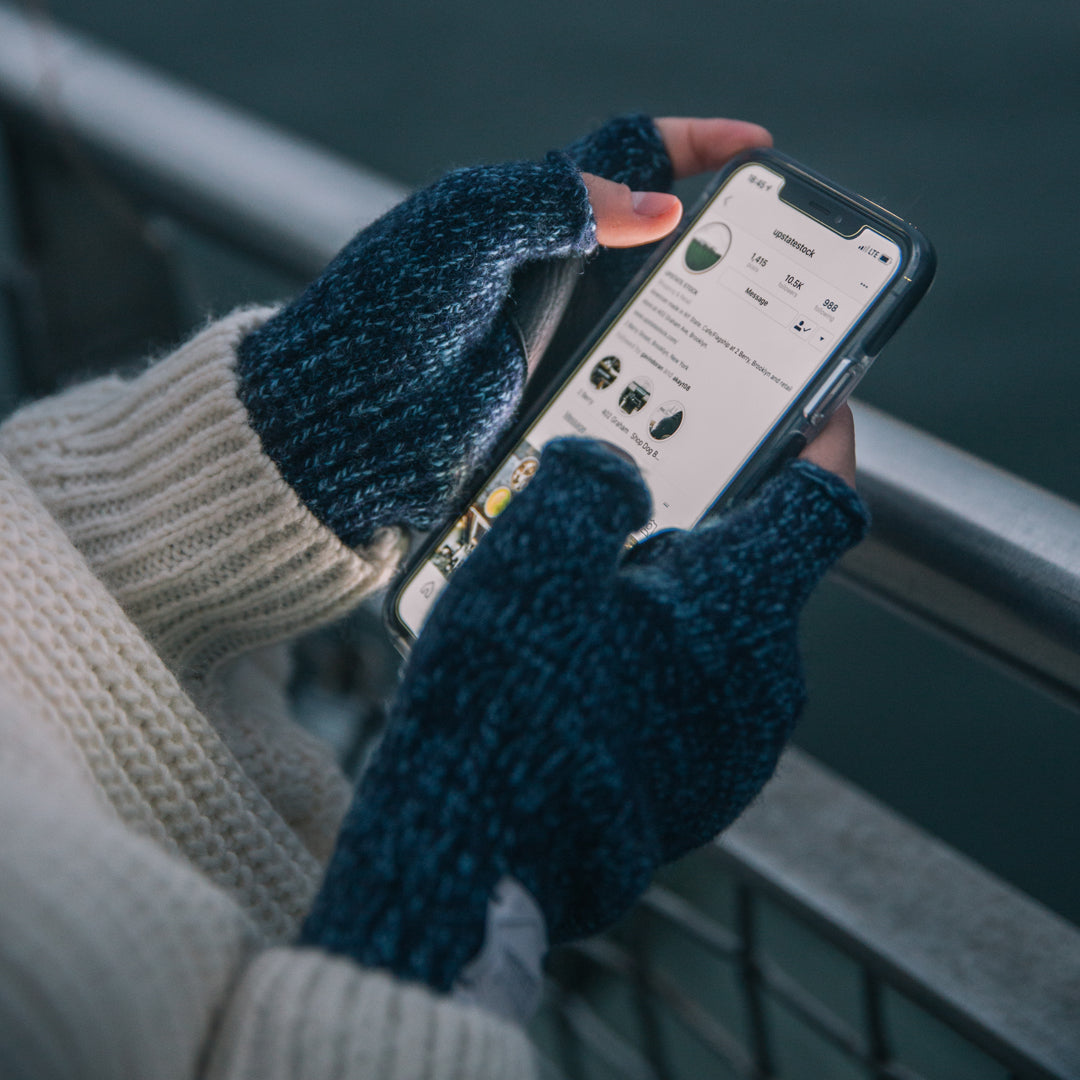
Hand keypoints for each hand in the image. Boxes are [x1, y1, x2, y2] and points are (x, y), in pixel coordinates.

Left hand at [234, 116, 769, 547]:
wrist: (340, 427)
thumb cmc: (380, 318)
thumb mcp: (462, 232)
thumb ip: (553, 203)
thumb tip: (655, 209)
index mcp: (525, 210)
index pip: (625, 158)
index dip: (694, 147)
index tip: (758, 150)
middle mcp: (548, 266)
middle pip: (654, 235)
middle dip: (716, 234)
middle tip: (776, 253)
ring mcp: (555, 333)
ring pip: (651, 307)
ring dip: (702, 307)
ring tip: (758, 319)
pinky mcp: (557, 393)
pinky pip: (629, 371)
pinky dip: (670, 371)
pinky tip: (703, 382)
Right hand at [300, 441, 868, 989]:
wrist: (479, 856)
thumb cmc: (507, 704)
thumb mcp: (530, 555)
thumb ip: (588, 485)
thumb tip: (614, 471)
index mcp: (741, 606)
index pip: (822, 496)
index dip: (822, 437)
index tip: (810, 404)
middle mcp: (763, 679)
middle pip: (757, 569)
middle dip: (697, 531)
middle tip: (618, 514)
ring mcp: (737, 744)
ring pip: (720, 637)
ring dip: (667, 605)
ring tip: (578, 600)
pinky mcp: (702, 788)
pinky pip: (696, 698)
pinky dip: (655, 666)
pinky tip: (580, 670)